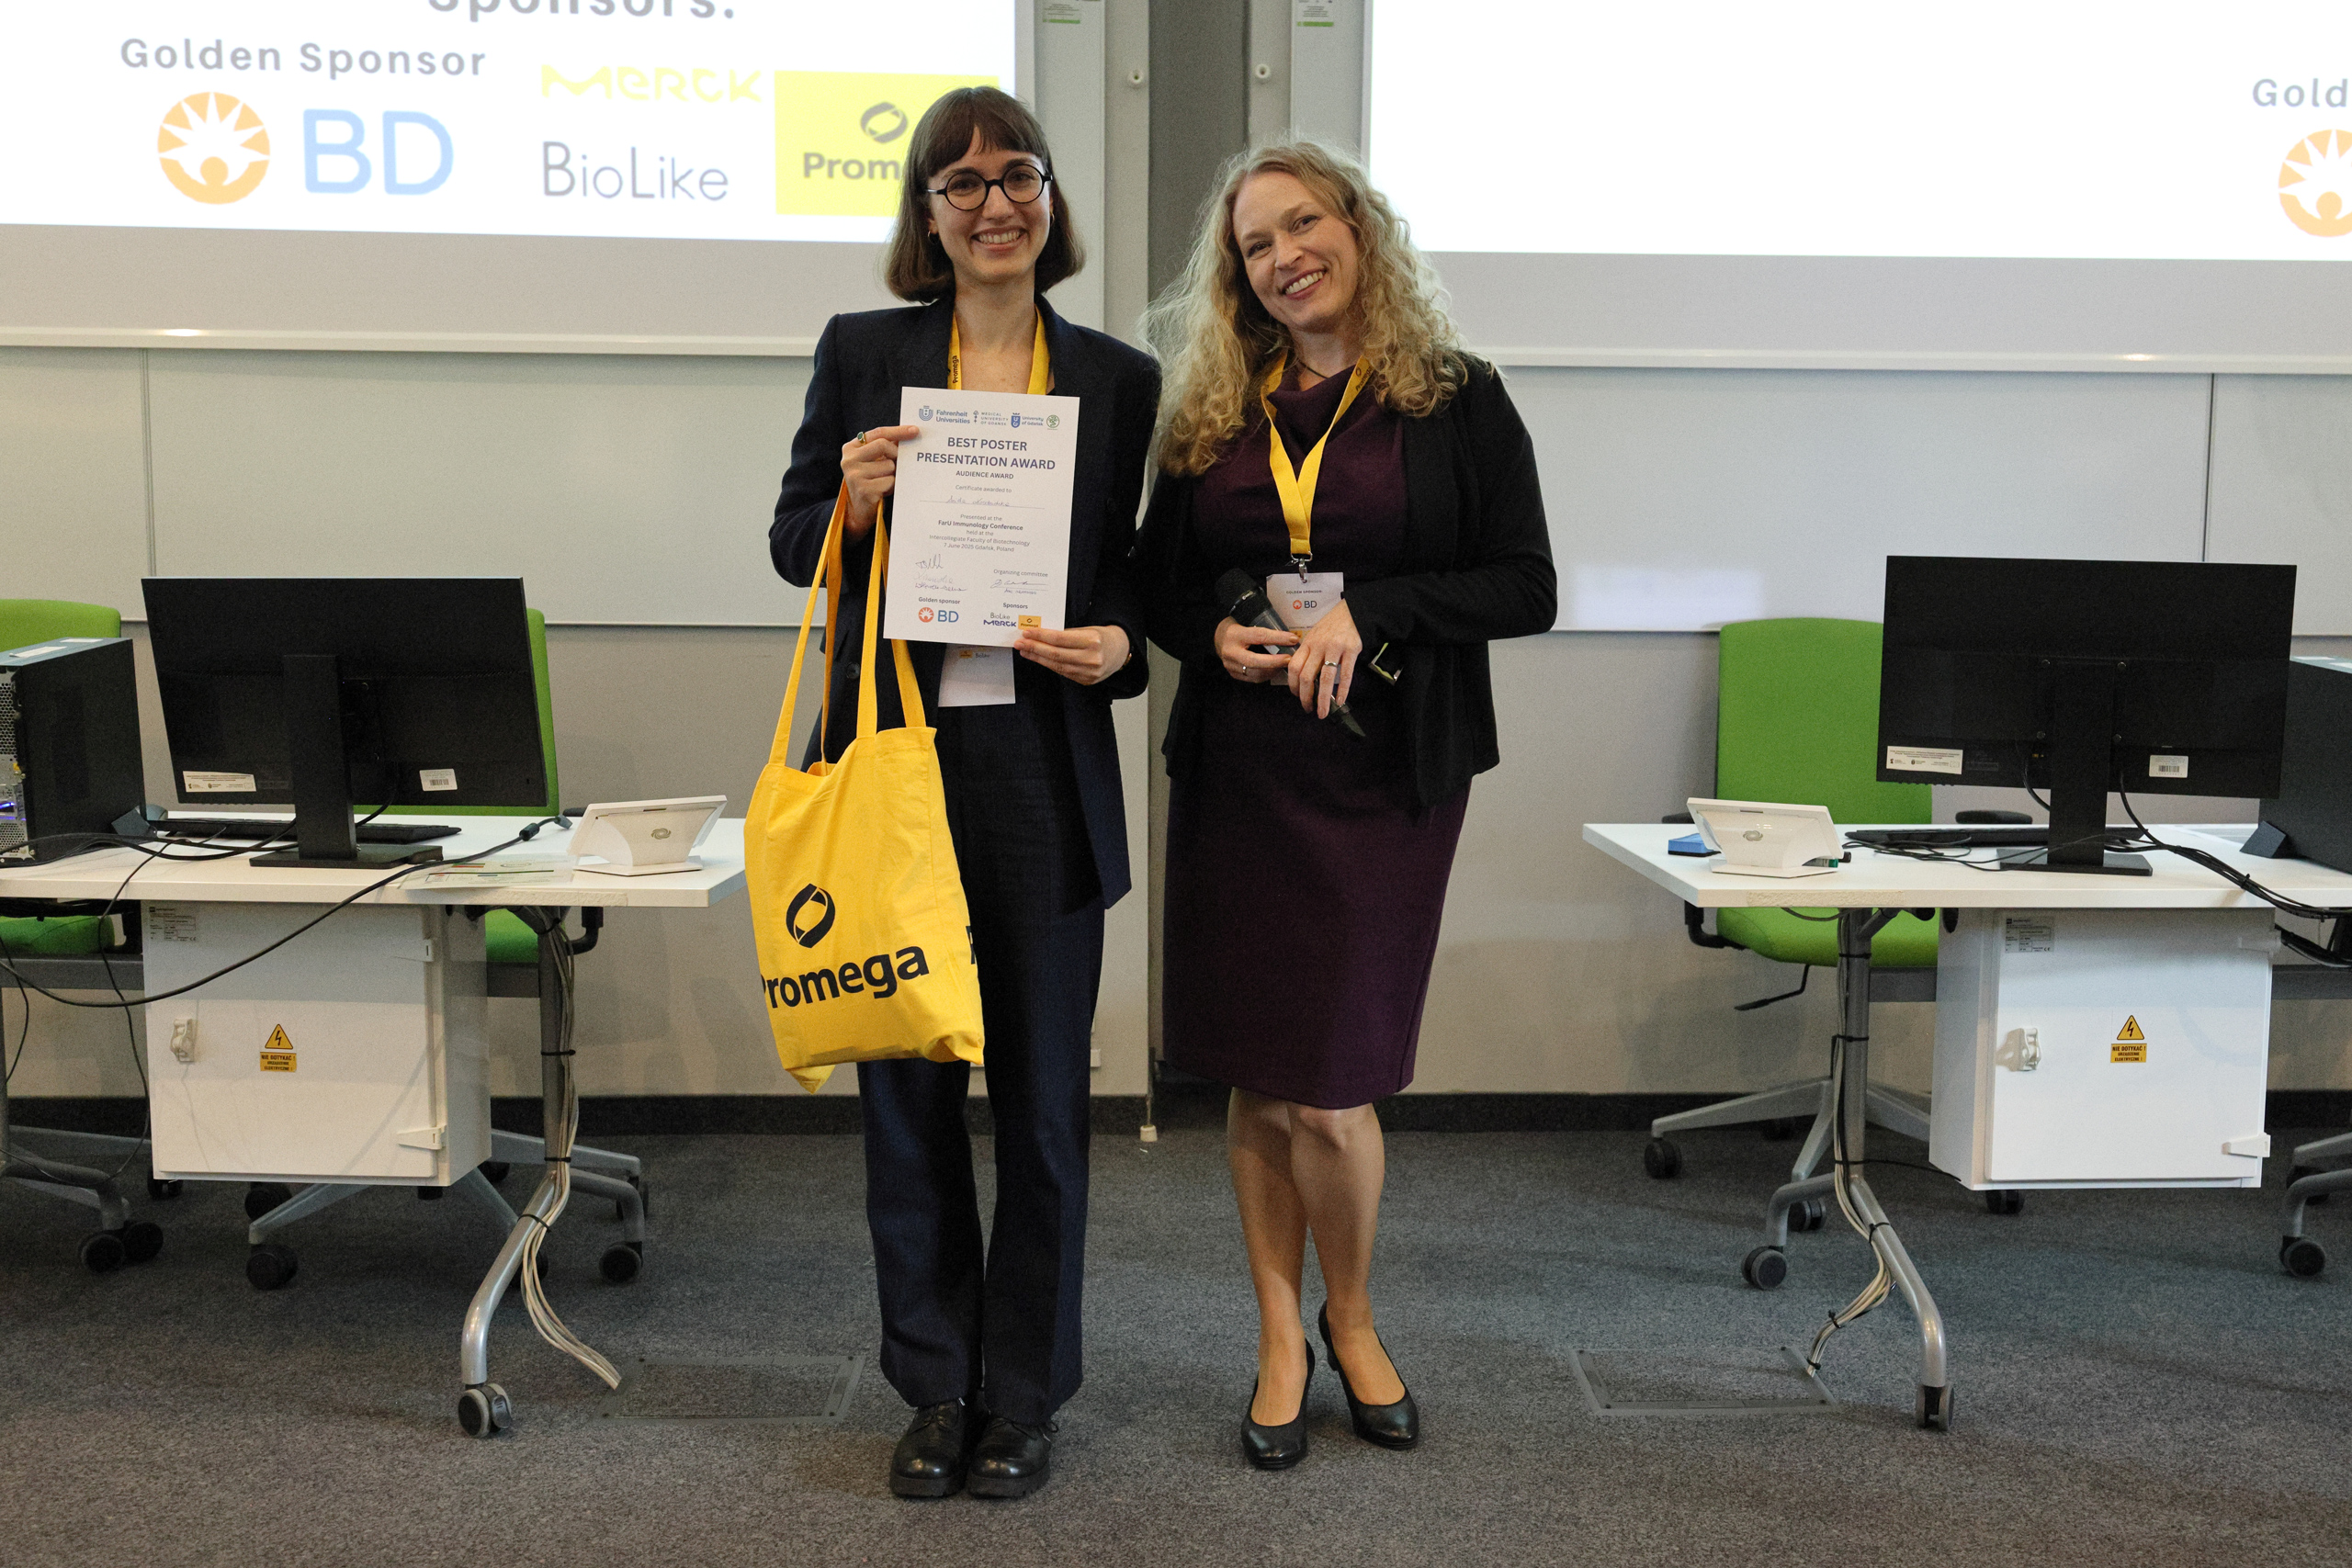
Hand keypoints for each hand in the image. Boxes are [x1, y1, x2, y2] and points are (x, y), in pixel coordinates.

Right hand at [841, 423, 920, 537]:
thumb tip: (910, 434)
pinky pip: (889, 481)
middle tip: (898, 463)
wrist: (859, 509)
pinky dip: (891, 486)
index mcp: (851, 448)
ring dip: (893, 474)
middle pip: (883, 445)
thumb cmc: (871, 480)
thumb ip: (886, 447)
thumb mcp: (873, 460)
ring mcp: (854, 474)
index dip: (898, 431)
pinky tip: (883, 491)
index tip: (915, 430)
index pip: (878, 433)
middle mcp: (849, 459)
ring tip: (884, 481)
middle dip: (896, 453)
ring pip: (889, 465)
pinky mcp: (863, 489)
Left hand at [1016, 624, 1130, 685]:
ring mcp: (1089, 673)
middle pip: (1056, 654)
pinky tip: (1039, 659)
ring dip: (1038, 658)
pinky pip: (1063, 673)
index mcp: (1093, 641)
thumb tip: (1040, 636)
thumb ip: (1067, 634)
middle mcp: (1092, 659)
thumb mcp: (1088, 629)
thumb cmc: (1102, 637)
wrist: (1121, 652)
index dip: (1040, 637)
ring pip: (1057, 666)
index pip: (1060, 639)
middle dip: (1034, 648)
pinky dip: (1049, 665)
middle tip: (1020, 643)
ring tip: (1025, 651)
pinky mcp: (1087, 681)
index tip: (1026, 633)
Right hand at [1214, 615, 1296, 683]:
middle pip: (1255, 661)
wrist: (1216, 637)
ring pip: (1255, 673)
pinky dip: (1266, 675)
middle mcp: (1230, 651)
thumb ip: (1262, 627)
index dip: (1278, 638)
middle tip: (1290, 659)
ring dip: (1272, 670)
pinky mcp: (1233, 674)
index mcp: (1235, 634)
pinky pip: (1253, 678)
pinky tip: (1274, 669)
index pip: (1259, 636)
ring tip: (1284, 664)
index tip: (1293, 639)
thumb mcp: (1246, 621)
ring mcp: (1230, 665)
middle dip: (1275, 661)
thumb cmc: (1236, 626)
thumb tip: (1286, 634)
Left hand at [1285, 600, 1360, 717]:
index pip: (1293, 667)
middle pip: (1306, 676)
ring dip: (1323, 699)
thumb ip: (1308, 652)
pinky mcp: (1351, 650)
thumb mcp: (1315, 634)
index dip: (1293, 685)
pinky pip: (1345, 674)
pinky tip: (1340, 700)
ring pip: (1325, 678)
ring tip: (1323, 712)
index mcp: (1307, 643)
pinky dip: (1343, 690)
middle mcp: (1319, 646)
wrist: (1352, 611)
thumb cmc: (1333, 625)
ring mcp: (1335, 648)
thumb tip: (1302, 674)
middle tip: (1308, 708)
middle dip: (1306, 697)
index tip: (1296, 696)